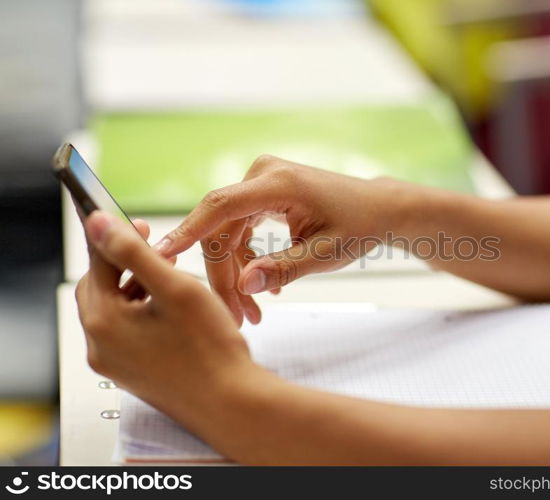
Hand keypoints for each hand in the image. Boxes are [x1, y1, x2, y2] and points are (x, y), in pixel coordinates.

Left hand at [75, 211, 255, 420]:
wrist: (230, 402)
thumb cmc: (209, 348)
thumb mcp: (174, 288)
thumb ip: (133, 252)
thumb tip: (96, 222)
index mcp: (103, 322)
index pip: (97, 263)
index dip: (119, 237)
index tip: (143, 224)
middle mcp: (100, 346)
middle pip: (101, 287)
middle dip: (127, 264)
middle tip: (160, 251)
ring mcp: (114, 364)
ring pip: (115, 309)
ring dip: (138, 288)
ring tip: (173, 280)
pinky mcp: (131, 373)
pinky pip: (126, 332)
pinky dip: (143, 313)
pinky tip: (173, 310)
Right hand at [156, 156, 400, 321]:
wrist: (378, 209)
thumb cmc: (359, 227)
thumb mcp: (325, 255)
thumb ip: (283, 269)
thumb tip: (244, 286)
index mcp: (278, 183)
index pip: (220, 207)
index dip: (187, 231)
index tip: (160, 255)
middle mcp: (263, 176)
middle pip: (221, 230)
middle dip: (225, 277)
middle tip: (237, 318)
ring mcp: (261, 183)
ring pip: (228, 233)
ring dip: (236, 273)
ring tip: (252, 312)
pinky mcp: (262, 194)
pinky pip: (240, 229)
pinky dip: (247, 258)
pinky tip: (263, 284)